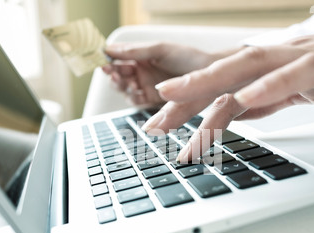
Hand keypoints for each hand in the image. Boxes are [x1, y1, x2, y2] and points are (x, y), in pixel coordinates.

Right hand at [103, 42, 239, 106]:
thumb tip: (110, 48)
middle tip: (113, 73)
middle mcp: (141, 73)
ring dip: (122, 87)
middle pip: (119, 76)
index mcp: (141, 57)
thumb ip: (136, 50)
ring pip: (126, 90)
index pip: (118, 59)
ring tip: (124, 81)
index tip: (103, 61)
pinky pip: (137, 102)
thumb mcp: (160, 49)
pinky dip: (133, 98)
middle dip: (114, 75)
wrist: (210, 73)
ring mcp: (147, 87)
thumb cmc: (187, 57)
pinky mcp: (153, 102)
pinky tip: (134, 93)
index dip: (109, 61)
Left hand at [145, 16, 313, 161]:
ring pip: (248, 66)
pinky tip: (247, 97)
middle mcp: (278, 59)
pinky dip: (271, 85)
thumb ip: (267, 97)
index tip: (159, 122)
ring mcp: (302, 58)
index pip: (221, 84)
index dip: (187, 102)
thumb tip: (238, 109)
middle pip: (223, 74)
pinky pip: (297, 73)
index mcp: (269, 68)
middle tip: (153, 121)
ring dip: (210, 82)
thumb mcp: (298, 90)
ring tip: (177, 98)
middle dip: (184, 96)